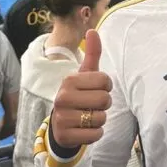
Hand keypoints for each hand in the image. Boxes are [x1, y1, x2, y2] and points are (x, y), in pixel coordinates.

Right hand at [51, 29, 110, 148]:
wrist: (61, 126)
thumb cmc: (78, 96)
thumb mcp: (84, 75)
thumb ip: (91, 54)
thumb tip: (92, 30)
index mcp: (69, 80)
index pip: (105, 81)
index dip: (106, 87)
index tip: (95, 90)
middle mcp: (63, 97)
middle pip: (105, 100)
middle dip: (104, 105)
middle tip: (92, 105)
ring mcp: (62, 118)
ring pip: (101, 118)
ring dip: (99, 120)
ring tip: (87, 117)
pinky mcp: (66, 135)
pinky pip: (95, 134)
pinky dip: (95, 134)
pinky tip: (84, 129)